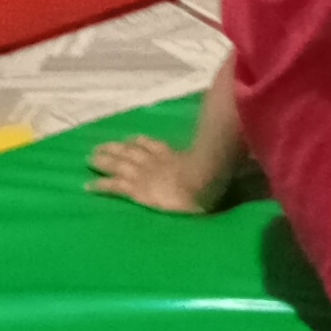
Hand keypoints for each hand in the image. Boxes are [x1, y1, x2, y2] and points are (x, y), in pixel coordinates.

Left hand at [87, 133, 225, 216]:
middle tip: (101, 147)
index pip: (154, 146)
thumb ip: (220, 158)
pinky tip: (87, 186)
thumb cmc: (212, 177)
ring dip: (104, 160)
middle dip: (115, 148)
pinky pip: (113, 187)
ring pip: (118, 164)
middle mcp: (155, 162)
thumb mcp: (216, 164)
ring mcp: (144, 175)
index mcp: (174, 156)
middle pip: (131, 152)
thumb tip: (243, 152)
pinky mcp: (136, 190)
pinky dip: (100, 185)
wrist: (201, 183)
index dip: (142, 142)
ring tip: (90, 159)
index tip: (133, 139)